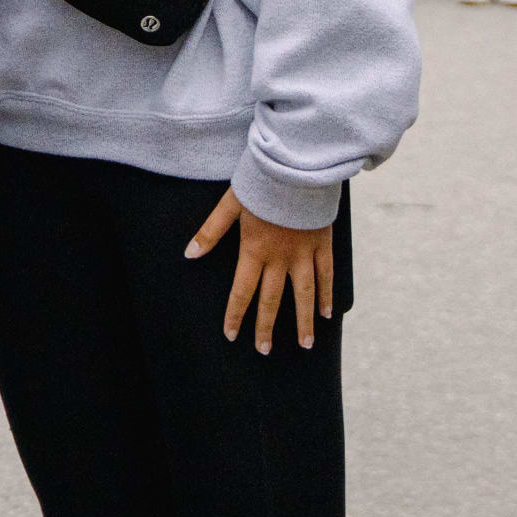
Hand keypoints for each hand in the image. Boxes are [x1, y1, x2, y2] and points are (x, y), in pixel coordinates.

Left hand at [186, 190, 334, 354]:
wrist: (297, 166)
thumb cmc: (260, 183)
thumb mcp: (229, 204)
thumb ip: (210, 232)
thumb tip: (189, 254)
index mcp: (254, 250)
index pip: (242, 291)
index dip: (235, 314)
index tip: (231, 335)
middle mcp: (280, 258)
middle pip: (272, 300)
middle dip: (266, 327)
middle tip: (264, 350)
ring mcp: (304, 253)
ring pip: (303, 295)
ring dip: (303, 321)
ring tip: (304, 344)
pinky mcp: (323, 244)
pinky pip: (326, 276)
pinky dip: (327, 295)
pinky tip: (327, 314)